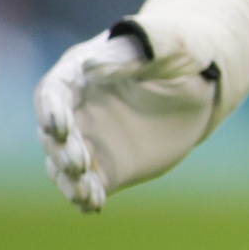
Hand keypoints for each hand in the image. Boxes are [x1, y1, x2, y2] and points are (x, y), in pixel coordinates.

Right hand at [34, 28, 218, 211]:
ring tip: (86, 193)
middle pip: (54, 135)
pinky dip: (86, 195)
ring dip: (70, 180)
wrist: (197, 81)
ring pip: (64, 165)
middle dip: (63, 151)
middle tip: (80, 163)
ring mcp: (89, 140)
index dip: (51, 111)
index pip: (53, 93)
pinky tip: (93, 205)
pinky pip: (89, 183)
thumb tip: (92, 68)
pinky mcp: (106, 165)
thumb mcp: (169, 43)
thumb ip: (138, 49)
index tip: (60, 128)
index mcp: (80, 73)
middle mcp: (76, 110)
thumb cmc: (178, 51)